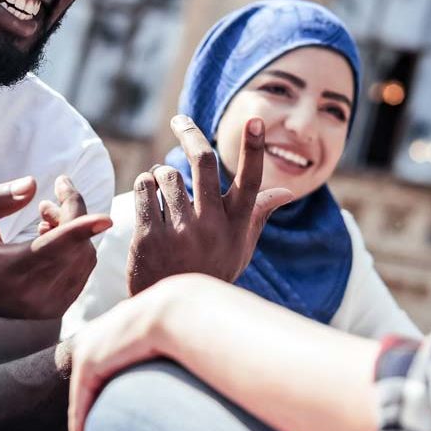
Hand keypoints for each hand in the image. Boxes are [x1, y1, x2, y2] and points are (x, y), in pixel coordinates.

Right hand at [0, 175, 111, 319]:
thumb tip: (32, 184)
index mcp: (4, 272)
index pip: (50, 249)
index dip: (80, 231)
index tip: (106, 218)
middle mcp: (29, 294)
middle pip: (73, 247)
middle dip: (70, 214)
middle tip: (47, 201)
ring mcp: (47, 306)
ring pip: (83, 257)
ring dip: (74, 229)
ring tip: (45, 217)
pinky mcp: (57, 308)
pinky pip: (83, 268)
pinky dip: (76, 247)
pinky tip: (49, 238)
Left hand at [66, 275, 218, 430]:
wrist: (180, 311)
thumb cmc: (190, 325)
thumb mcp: (173, 338)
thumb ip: (168, 355)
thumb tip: (186, 373)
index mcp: (119, 326)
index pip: (105, 366)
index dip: (105, 394)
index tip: (110, 416)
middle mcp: (99, 333)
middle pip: (89, 381)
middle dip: (88, 412)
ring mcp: (90, 345)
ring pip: (82, 395)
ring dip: (83, 426)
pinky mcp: (88, 361)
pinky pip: (81, 401)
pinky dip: (81, 426)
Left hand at [125, 115, 293, 294]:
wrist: (172, 311)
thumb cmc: (211, 270)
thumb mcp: (240, 247)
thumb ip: (258, 214)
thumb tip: (286, 191)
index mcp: (236, 226)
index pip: (250, 181)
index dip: (253, 149)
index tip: (255, 120)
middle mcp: (211, 226)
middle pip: (203, 162)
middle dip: (189, 133)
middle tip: (180, 119)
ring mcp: (179, 231)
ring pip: (167, 173)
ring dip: (161, 172)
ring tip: (162, 185)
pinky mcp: (149, 236)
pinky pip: (143, 188)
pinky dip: (144, 185)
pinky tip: (148, 196)